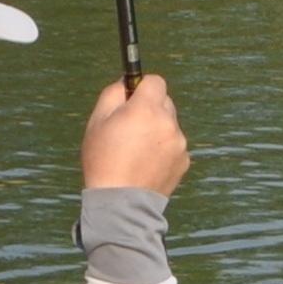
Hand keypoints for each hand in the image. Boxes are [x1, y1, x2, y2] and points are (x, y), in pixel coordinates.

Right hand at [82, 71, 189, 197]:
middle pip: (165, 101)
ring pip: (170, 124)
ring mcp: (179, 143)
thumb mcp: (97, 120)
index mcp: (147, 109)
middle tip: (131, 126)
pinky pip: (174, 144)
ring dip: (157, 129)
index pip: (156, 81)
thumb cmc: (103, 160)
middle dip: (150, 108)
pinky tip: (147, 163)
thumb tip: (126, 82)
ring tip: (137, 150)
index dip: (142, 87)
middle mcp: (168, 123)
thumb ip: (113, 93)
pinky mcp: (184, 160)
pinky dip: (164, 149)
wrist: (121, 202)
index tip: (133, 97)